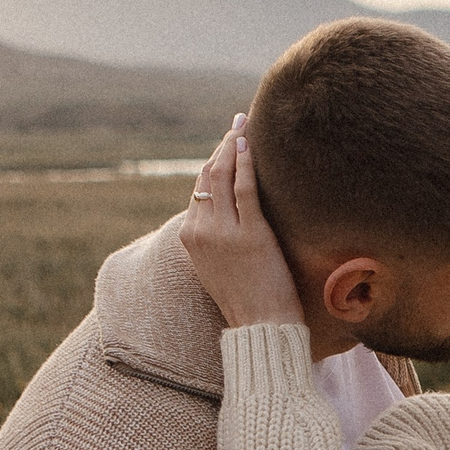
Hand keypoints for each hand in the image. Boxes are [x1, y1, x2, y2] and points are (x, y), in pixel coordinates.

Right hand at [180, 115, 305, 328]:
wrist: (260, 325)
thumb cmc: (248, 300)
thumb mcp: (219, 266)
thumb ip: (218, 240)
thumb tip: (229, 219)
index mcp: (189, 237)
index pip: (198, 190)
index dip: (212, 164)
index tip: (227, 144)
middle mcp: (200, 231)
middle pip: (206, 177)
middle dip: (222, 146)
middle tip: (237, 124)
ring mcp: (222, 232)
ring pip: (221, 177)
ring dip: (233, 146)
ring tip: (244, 125)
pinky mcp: (249, 234)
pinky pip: (244, 189)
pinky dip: (246, 163)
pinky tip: (251, 145)